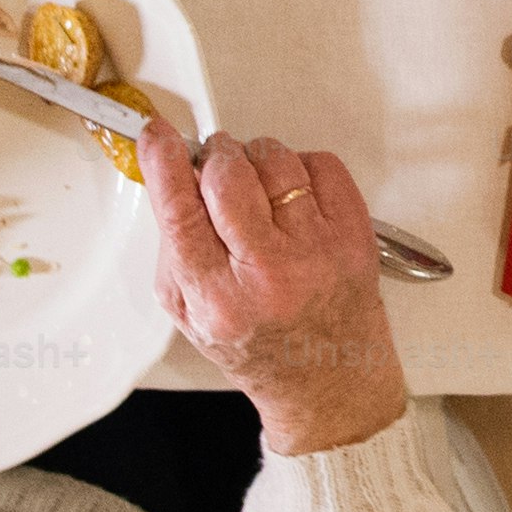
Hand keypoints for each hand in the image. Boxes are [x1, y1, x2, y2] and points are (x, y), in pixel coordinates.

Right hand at [144, 119, 407, 454]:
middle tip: (213, 165)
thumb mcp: (190, 315)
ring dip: (255, 159)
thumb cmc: (258, 346)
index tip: (156, 135)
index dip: (163, 163)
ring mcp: (317, 251)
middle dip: (213, 157)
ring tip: (255, 186)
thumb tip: (171, 178)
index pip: (181, 212)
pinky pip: (320, 164)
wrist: (326, 377)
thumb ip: (174, 249)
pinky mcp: (354, 234)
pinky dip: (299, 167)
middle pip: (228, 176)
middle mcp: (269, 274)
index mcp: (218, 298)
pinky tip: (292, 196)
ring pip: (275, 160)